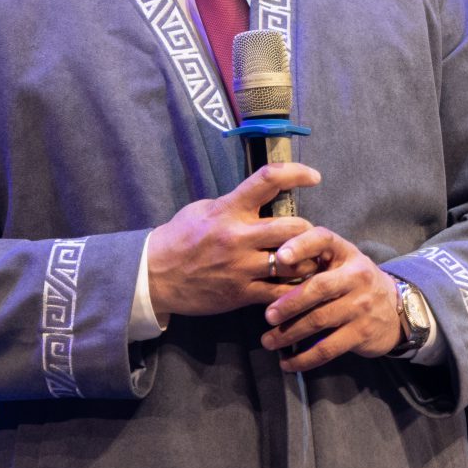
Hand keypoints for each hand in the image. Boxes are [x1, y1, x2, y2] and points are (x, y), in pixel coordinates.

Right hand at [147, 164, 323, 317]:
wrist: (154, 277)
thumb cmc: (178, 239)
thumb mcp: (202, 209)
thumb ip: (232, 204)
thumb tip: (261, 197)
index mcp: (228, 210)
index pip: (268, 180)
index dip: (297, 173)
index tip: (313, 176)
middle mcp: (238, 237)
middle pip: (293, 227)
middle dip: (307, 230)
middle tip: (308, 234)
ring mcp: (242, 268)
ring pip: (293, 262)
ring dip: (307, 260)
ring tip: (308, 260)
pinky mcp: (242, 294)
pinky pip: (280, 292)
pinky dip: (294, 289)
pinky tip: (296, 285)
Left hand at [258, 226, 401, 371]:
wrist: (396, 309)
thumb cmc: (354, 282)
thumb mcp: (341, 263)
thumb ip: (313, 261)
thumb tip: (268, 269)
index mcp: (345, 253)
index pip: (323, 239)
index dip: (301, 246)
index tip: (280, 257)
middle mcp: (356, 276)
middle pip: (318, 287)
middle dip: (289, 303)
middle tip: (267, 315)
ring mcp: (361, 306)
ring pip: (319, 320)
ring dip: (289, 334)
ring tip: (268, 341)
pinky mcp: (361, 333)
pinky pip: (328, 348)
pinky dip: (304, 358)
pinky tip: (287, 363)